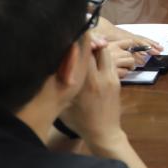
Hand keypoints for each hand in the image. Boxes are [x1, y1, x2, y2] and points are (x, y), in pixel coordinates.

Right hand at [58, 36, 127, 151]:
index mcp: (86, 83)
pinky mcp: (117, 81)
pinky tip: (92, 58)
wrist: (104, 133)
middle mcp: (101, 77)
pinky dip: (101, 57)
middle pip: (98, 48)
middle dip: (89, 40)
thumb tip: (50, 67)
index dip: (77, 41)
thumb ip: (60, 85)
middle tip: (78, 37)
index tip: (69, 34)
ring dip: (96, 48)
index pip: (84, 53)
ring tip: (85, 47)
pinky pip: (110, 62)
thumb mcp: (65, 104)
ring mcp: (112, 78)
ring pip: (106, 53)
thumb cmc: (80, 122)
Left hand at [95, 21, 159, 59]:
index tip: (153, 51)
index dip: (144, 46)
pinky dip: (144, 43)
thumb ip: (96, 40)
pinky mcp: (122, 36)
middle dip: (150, 45)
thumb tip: (102, 44)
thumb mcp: (93, 35)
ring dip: (149, 43)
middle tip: (160, 51)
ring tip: (160, 48)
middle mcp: (124, 34)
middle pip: (140, 39)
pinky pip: (136, 39)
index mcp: (119, 35)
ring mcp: (124, 34)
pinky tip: (148, 47)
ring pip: (139, 38)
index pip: (135, 41)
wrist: (92, 21)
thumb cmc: (93, 29)